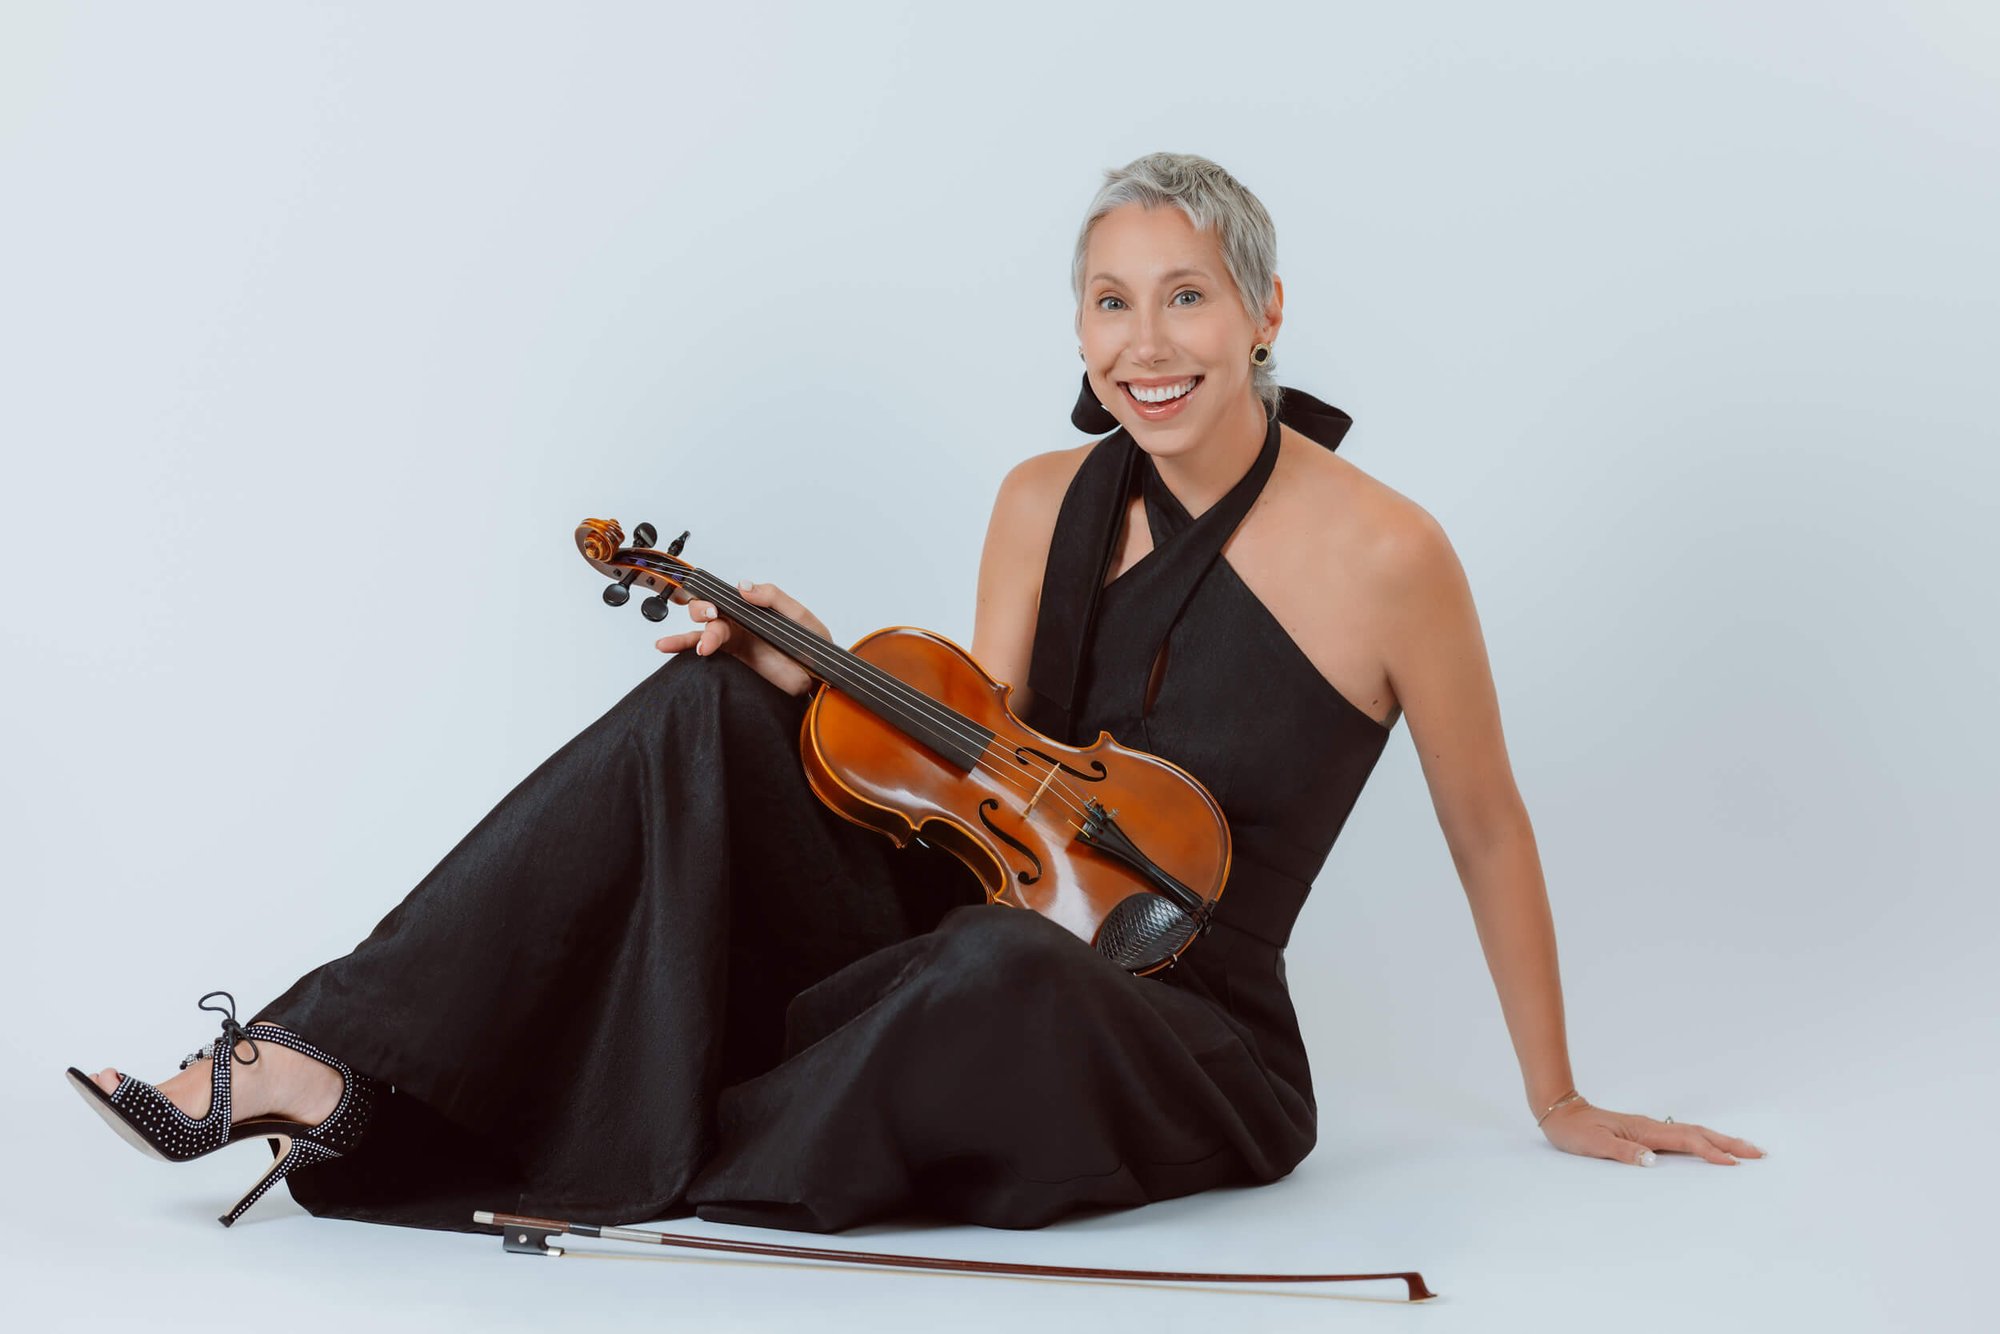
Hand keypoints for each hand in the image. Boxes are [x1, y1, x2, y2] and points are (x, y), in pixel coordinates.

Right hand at [654, 578, 825, 698]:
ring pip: (703, 629)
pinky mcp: (732, 656)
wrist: (818, 678)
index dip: (713, 595)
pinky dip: (682, 646)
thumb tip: (744, 586)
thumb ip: (773, 598)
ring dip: (695, 635)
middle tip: (712, 620)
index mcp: (754, 604)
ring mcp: (734, 638)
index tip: (715, 607)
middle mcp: (740, 619)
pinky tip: (665, 645)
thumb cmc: (813, 644)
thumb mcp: (798, 615)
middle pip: (708, 608)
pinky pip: (702, 649)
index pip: (726, 593)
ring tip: (701, 646)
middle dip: (703, 611)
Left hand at [1539, 1098, 1766, 1166]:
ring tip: (1744, 1149)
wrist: (1561, 1112)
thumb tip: (1652, 1161)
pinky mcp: (1645, 1132)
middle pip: (1698, 1134)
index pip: (1686, 1141)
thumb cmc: (1575, 1131)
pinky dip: (1701, 1141)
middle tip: (1758, 1153)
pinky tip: (1708, 1147)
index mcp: (1644, 1130)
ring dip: (1720, 1141)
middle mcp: (1652, 1127)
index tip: (1733, 1163)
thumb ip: (1622, 1153)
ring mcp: (1650, 1128)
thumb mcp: (1593, 1145)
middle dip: (1729, 1143)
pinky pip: (1681, 1136)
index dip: (1710, 1152)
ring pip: (1692, 1133)